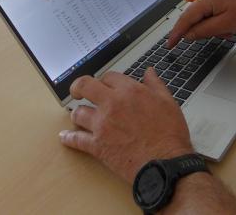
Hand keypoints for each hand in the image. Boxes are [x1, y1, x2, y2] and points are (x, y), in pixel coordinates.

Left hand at [59, 69, 193, 182]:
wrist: (165, 162)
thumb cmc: (169, 134)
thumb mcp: (168, 102)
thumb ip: (156, 84)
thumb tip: (149, 72)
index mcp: (130, 91)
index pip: (109, 76)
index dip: (106, 80)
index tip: (106, 85)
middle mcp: (112, 104)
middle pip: (84, 86)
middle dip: (79, 87)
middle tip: (78, 91)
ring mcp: (102, 125)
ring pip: (78, 113)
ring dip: (78, 113)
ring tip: (79, 116)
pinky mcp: (97, 145)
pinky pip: (76, 140)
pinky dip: (69, 138)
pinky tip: (65, 137)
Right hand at [168, 0, 235, 46]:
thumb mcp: (226, 25)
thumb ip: (203, 30)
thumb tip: (187, 34)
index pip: (185, 18)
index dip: (177, 33)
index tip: (169, 44)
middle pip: (194, 16)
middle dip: (203, 30)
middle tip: (219, 35)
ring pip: (203, 15)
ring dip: (212, 27)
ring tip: (229, 30)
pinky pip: (211, 11)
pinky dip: (217, 21)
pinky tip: (229, 25)